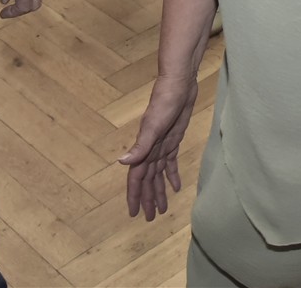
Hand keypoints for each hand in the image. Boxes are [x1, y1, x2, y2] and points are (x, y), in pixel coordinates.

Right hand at [119, 74, 197, 219]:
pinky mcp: (172, 139)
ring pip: (158, 174)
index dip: (135, 196)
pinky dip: (172, 175)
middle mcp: (151, 149)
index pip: (137, 177)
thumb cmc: (166, 101)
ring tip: (162, 208)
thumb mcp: (154, 124)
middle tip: (150, 218)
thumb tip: (121, 162)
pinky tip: (176, 186)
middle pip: (147, 179)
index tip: (134, 214)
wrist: (179, 82)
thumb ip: (140, 145)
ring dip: (158, 190)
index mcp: (144, 148)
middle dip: (148, 198)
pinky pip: (170, 162)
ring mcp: (162, 144)